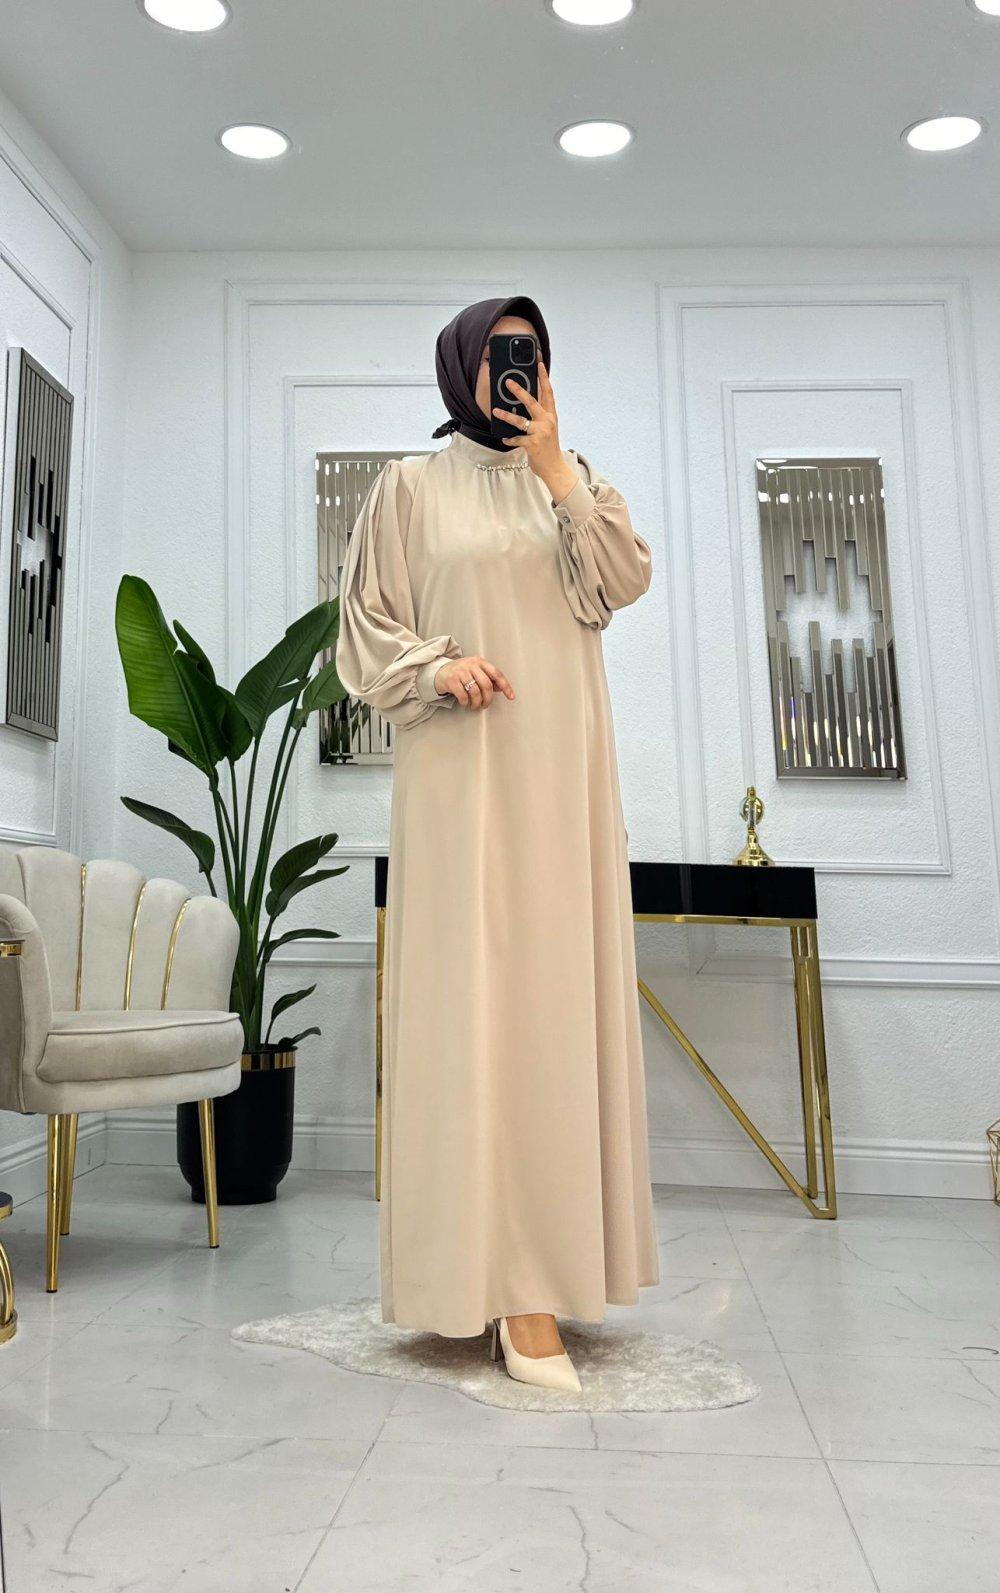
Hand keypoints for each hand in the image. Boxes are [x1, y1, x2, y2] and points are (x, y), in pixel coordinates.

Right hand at [434, 655, 514, 710]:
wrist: (440, 671)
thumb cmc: (462, 672)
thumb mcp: (476, 671)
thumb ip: (489, 678)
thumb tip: (502, 688)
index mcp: (480, 662)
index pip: (497, 674)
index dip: (505, 686)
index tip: (511, 696)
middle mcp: (471, 665)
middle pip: (486, 685)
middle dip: (488, 699)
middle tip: (485, 705)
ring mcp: (460, 672)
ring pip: (475, 691)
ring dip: (476, 703)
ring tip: (475, 706)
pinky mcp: (451, 680)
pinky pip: (462, 695)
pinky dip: (465, 702)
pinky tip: (465, 703)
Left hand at [492, 360, 578, 501]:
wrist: (554, 468)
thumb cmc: (549, 448)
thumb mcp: (548, 429)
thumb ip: (540, 416)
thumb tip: (523, 405)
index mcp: (551, 416)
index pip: (548, 393)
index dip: (544, 378)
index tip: (539, 365)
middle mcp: (547, 422)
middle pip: (532, 401)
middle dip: (519, 390)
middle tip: (508, 382)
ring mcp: (540, 432)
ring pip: (520, 420)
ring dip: (506, 415)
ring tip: (496, 411)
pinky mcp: (532, 444)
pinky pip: (516, 438)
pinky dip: (509, 438)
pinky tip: (505, 438)